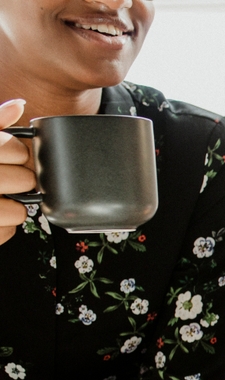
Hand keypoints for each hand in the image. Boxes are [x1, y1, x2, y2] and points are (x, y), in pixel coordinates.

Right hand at [0, 99, 35, 246]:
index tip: (7, 154)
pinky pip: (7, 231)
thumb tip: (18, 105)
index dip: (16, 153)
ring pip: (19, 210)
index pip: (16, 150)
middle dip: (18, 179)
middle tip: (2, 177)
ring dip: (12, 206)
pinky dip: (2, 226)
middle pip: (25, 180)